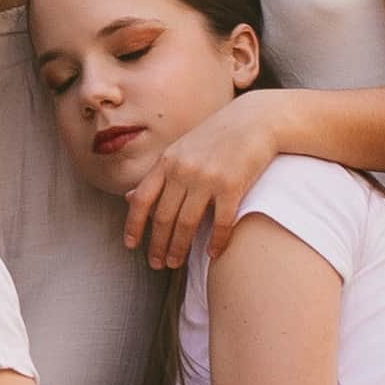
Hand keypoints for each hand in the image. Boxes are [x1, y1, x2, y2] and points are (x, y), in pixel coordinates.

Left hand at [121, 100, 285, 270]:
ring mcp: (207, 178)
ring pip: (187, 223)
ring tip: (175, 263)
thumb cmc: (216, 137)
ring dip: (179, 248)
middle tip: (157, 264)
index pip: (142, 198)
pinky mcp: (232, 186)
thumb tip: (130, 198)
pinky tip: (212, 253)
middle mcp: (183, 170)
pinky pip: (220, 222)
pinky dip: (216, 241)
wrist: (255, 120)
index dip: (134, 225)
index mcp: (167, 161)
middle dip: (157, 244)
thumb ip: (157, 175)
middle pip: (163, 217)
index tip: (131, 246)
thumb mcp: (180, 150)